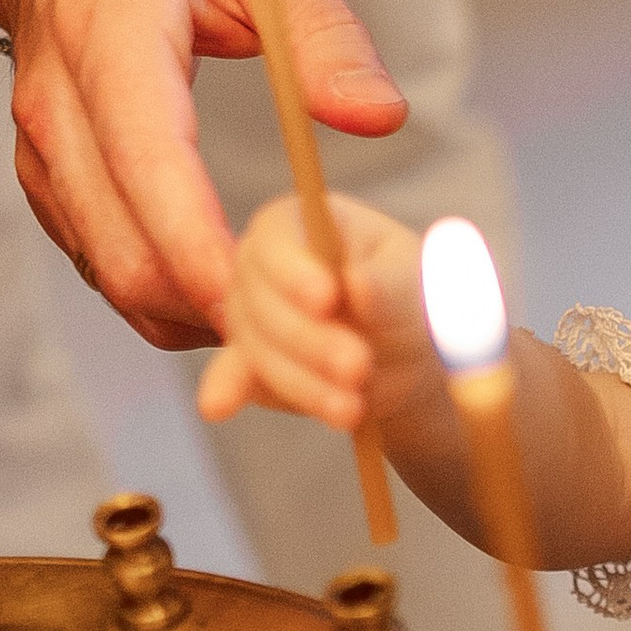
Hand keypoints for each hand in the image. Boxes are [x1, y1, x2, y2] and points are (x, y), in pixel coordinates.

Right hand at [0, 0, 403, 345]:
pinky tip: (249, 319)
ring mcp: (42, 156)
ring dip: (206, 329)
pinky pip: (108, 273)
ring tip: (308, 357)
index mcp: (107, 36)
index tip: (293, 300)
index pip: (148, 162)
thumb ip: (325, 31)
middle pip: (127, 250)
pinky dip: (176, 310)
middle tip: (328, 358)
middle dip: (226, 318)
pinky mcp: (49, 190)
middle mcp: (57, 107)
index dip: (210, 245)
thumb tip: (378, 117)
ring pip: (115, 278)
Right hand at [196, 196, 439, 429]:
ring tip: (352, 408)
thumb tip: (358, 283)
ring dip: (303, 380)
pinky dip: (227, 390)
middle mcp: (263, 264)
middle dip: (310, 339)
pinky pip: (234, 375)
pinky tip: (218, 406)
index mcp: (302, 223)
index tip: (328, 298)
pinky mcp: (247, 362)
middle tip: (359, 365)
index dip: (295, 269)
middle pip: (263, 298)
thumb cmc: (406, 298)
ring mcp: (249, 313)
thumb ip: (389, 283)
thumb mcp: (412, 282)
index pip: (277, 236)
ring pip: (257, 347)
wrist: (404, 354)